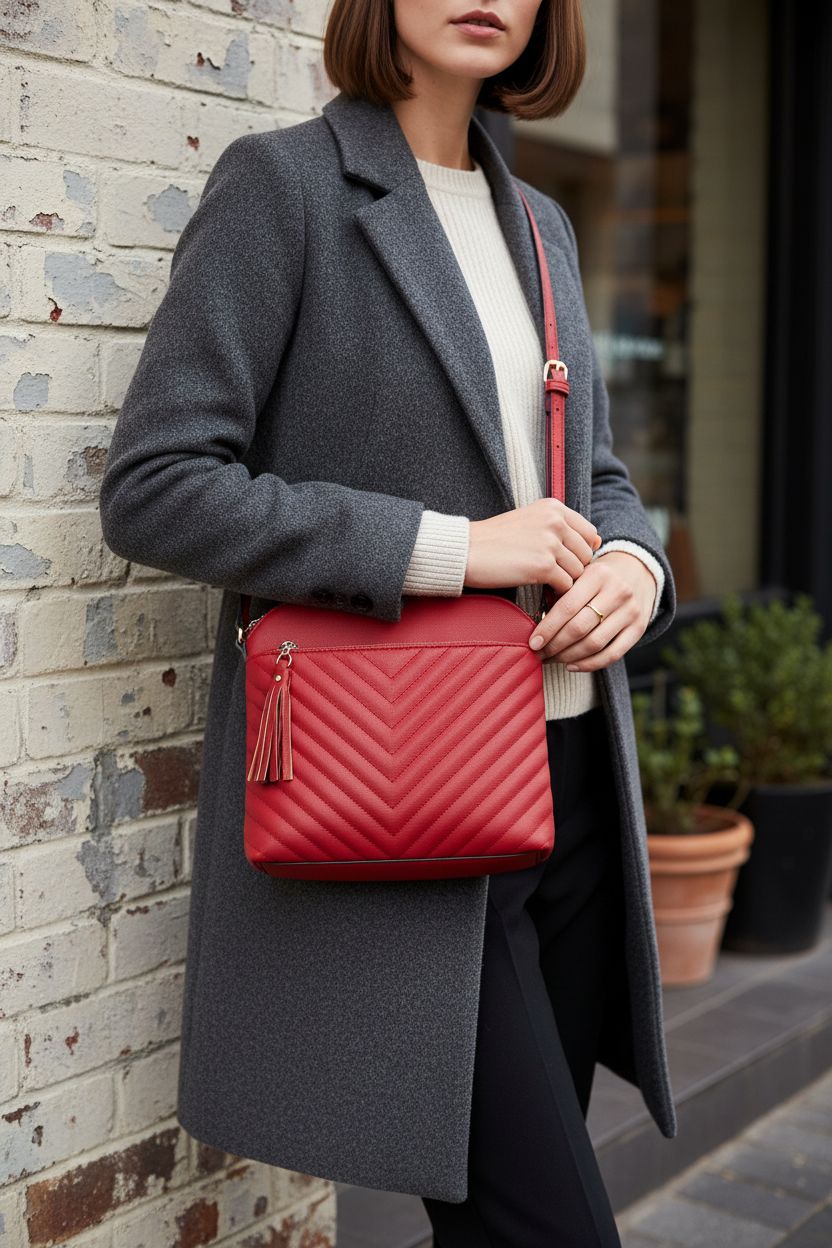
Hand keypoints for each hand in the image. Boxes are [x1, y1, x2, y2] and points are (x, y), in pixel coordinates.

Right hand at [464, 498, 601, 594]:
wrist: (465, 551)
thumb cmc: (493, 540)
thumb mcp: (529, 520)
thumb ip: (560, 527)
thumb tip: (597, 541)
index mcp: (553, 508)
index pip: (589, 533)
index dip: (580, 552)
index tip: (563, 561)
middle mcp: (555, 521)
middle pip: (586, 555)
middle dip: (573, 569)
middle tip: (553, 578)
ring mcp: (551, 543)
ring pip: (578, 572)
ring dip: (564, 583)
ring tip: (546, 586)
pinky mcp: (543, 566)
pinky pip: (566, 586)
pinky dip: (556, 594)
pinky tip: (542, 593)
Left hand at [528, 550, 656, 670]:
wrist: (638, 571)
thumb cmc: (598, 576)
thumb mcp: (580, 573)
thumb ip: (560, 592)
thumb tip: (533, 623)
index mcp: (598, 574)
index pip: (567, 607)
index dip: (547, 628)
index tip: (533, 643)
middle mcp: (617, 592)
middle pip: (580, 628)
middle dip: (555, 646)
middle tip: (539, 654)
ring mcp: (630, 611)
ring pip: (594, 644)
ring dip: (568, 657)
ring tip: (552, 659)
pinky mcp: (639, 628)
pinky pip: (613, 654)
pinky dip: (590, 664)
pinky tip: (572, 665)